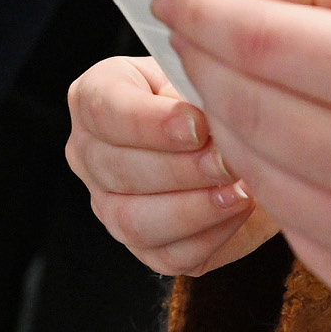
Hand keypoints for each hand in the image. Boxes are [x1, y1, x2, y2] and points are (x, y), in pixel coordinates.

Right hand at [67, 54, 280, 276]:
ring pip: (135, 221)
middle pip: (119, 170)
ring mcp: (109, 205)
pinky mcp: (143, 247)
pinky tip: (239, 210)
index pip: (104, 111)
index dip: (151, 123)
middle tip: (229, 160)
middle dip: (182, 168)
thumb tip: (206, 122)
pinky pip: (167, 256)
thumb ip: (194, 92)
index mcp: (95, 96)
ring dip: (194, 208)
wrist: (233, 133)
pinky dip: (209, 236)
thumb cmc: (207, 94)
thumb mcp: (199, 76)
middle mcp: (90, 153)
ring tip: (239, 191)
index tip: (198, 127)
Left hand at [154, 0, 330, 331]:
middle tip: (194, 36)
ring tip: (238, 90)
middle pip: (248, 107)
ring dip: (226, 122)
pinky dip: (271, 180)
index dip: (206, 14)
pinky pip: (290, 228)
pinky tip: (287, 150)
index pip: (269, 43)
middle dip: (203, 63)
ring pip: (256, 171)